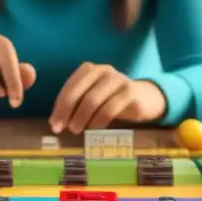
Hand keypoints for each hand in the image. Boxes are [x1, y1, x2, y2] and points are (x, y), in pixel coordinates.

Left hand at [49, 63, 166, 133]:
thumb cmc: (114, 100)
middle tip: (61, 129)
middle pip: (80, 92)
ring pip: (93, 100)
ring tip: (76, 130)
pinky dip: (98, 121)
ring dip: (81, 117)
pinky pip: (109, 108)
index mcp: (91, 70)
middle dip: (67, 112)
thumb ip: (76, 105)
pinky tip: (94, 130)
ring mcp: (118, 80)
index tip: (54, 124)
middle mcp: (104, 71)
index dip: (60, 106)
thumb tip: (55, 123)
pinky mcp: (130, 92)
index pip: (70, 86)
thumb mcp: (94, 98)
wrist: (147, 98)